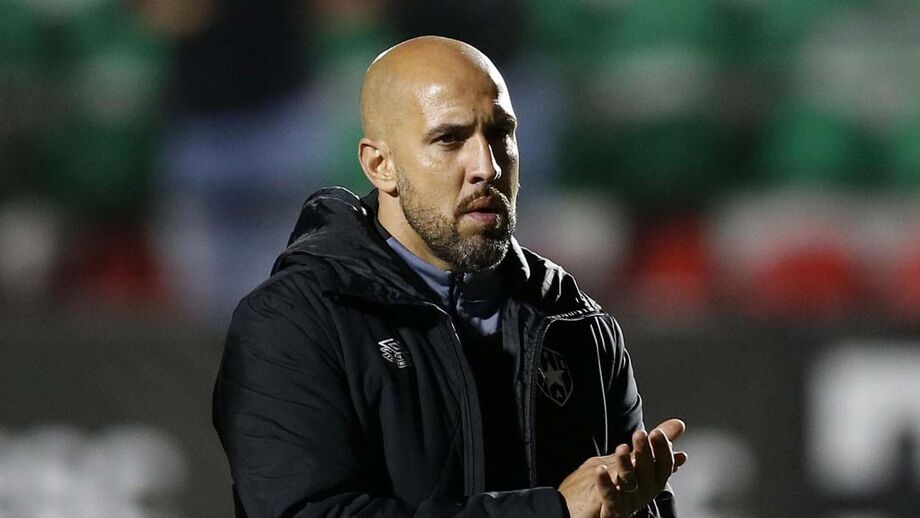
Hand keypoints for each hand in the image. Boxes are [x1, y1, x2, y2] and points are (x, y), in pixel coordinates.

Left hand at [558, 418, 686, 517]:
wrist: (588, 509)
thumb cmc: (616, 484)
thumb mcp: (635, 460)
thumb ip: (656, 445)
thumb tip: (679, 425)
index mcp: (651, 480)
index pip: (664, 465)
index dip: (662, 450)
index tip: (658, 432)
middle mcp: (643, 492)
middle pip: (647, 472)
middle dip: (645, 453)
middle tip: (641, 434)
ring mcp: (627, 502)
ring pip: (630, 482)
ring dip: (626, 464)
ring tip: (622, 448)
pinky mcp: (610, 510)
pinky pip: (609, 497)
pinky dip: (605, 482)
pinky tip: (600, 469)